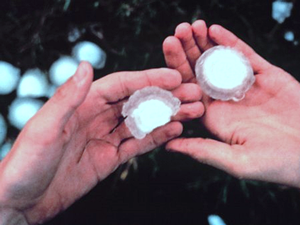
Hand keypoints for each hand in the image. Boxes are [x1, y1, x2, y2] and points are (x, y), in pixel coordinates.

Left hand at [0, 62, 202, 223]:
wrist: (22, 201)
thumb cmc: (26, 163)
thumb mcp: (45, 127)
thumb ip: (69, 97)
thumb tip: (85, 65)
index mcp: (83, 104)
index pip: (122, 85)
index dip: (149, 79)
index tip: (175, 77)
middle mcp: (97, 117)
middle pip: (138, 101)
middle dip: (167, 96)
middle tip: (194, 93)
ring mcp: (106, 138)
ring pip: (143, 122)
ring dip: (168, 116)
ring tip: (193, 111)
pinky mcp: (110, 158)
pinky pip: (138, 145)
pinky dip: (157, 138)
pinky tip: (175, 130)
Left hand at [163, 20, 299, 187]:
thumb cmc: (277, 164)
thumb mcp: (236, 161)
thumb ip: (202, 150)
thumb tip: (168, 146)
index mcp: (212, 116)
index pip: (187, 90)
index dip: (174, 71)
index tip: (165, 56)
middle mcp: (223, 99)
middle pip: (198, 71)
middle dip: (186, 51)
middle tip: (176, 33)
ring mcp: (243, 85)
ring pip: (217, 60)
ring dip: (203, 43)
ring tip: (191, 26)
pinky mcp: (264, 75)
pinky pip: (243, 56)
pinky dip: (229, 42)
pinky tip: (214, 31)